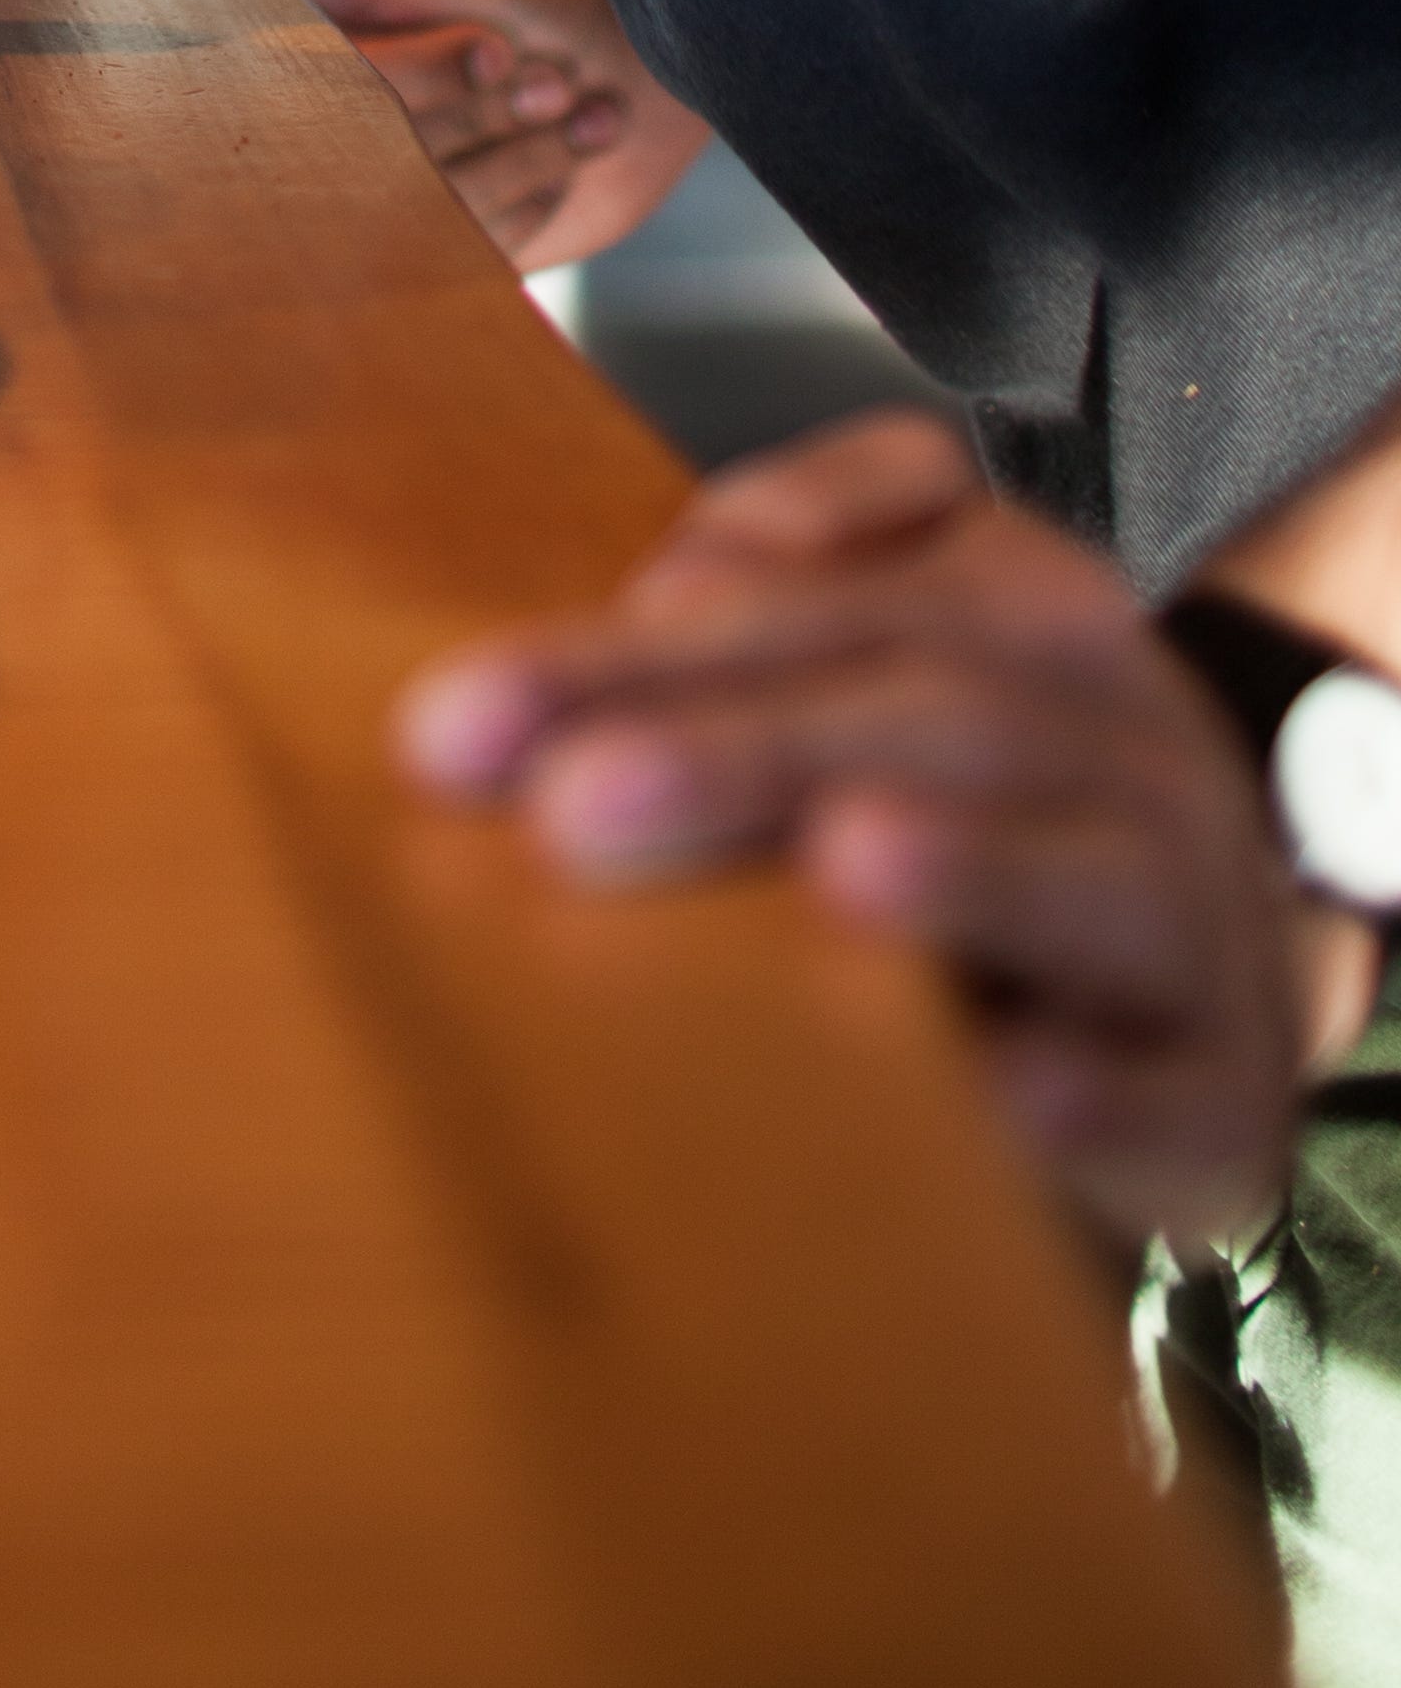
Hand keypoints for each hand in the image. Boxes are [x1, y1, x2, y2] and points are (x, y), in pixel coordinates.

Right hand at [162, 0, 710, 268]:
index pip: (355, 100)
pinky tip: (561, 159)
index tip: (496, 41)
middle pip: (403, 163)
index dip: (439, 76)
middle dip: (496, 113)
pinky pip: (480, 259)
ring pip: (447, 216)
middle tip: (549, 74)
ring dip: (532, 159)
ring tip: (573, 108)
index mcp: (299, 73)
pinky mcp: (443, 253)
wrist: (637, 61)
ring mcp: (387, 207)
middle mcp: (330, 145)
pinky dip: (539, 205)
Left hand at [396, 413, 1320, 1255]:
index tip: (455, 728)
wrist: (1193, 991)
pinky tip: (1006, 1096)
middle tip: (572, 806)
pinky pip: (1171, 1082)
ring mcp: (1191, 907)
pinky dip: (1093, 1092)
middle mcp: (1120, 730)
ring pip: (1084, 859)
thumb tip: (609, 629)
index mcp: (1015, 604)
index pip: (817, 591)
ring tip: (839, 866)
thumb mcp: (859, 687)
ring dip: (961, 863)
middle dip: (737, 749)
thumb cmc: (972, 821)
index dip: (636, 648)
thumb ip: (737, 629)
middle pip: (926, 704)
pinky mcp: (1231, 1091)